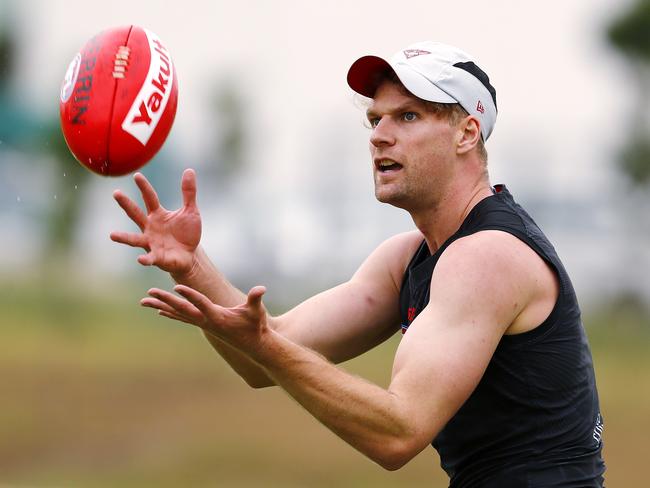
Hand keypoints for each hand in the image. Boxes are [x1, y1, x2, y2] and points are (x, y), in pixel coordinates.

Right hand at [110, 169, 201, 275]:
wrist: (190, 255)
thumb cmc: (187, 233)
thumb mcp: (191, 211)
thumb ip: (189, 193)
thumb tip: (189, 170)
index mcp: (158, 214)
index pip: (149, 198)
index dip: (144, 187)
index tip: (137, 175)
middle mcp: (150, 227)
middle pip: (136, 214)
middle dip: (126, 204)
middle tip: (116, 193)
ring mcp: (151, 243)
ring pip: (135, 239)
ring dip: (124, 237)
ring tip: (112, 235)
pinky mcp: (157, 257)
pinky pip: (149, 258)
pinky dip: (145, 259)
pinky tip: (140, 259)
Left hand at [141, 284, 270, 352]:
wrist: (254, 344)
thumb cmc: (256, 325)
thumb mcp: (257, 311)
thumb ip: (256, 299)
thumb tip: (261, 289)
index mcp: (217, 316)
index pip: (200, 303)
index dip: (189, 295)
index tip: (175, 287)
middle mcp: (206, 321)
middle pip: (182, 308)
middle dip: (166, 300)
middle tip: (149, 292)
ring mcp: (203, 324)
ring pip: (178, 313)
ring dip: (161, 306)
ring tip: (144, 300)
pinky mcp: (203, 325)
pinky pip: (182, 318)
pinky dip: (170, 313)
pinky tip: (159, 311)